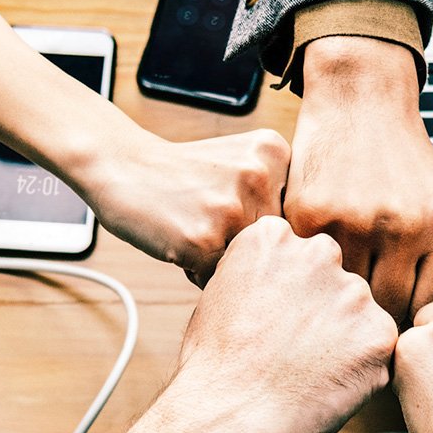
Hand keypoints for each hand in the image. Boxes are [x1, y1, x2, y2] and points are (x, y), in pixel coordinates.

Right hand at [87, 129, 289, 283]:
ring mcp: (232, 208)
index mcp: (275, 152)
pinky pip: (219, 279)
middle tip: (209, 219)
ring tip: (194, 229)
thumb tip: (311, 258)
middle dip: (245, 245)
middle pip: (276, 243)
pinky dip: (199, 271)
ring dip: (223, 261)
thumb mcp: (241, 161)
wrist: (121, 165)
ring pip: (250, 264)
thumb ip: (278, 194)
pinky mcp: (204, 239)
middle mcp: (260, 176)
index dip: (262, 223)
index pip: (296, 217)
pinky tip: (180, 241)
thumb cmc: (183, 173)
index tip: (232, 206)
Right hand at [173, 216, 397, 432]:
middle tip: (291, 353)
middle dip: (320, 311)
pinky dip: (359, 371)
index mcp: (273, 237)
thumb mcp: (220, 295)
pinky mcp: (379, 335)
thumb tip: (284, 284)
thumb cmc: (213, 368)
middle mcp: (319, 252)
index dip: (286, 295)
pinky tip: (324, 387)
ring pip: (358, 315)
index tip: (270, 323)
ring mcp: (353, 293)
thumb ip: (261, 275)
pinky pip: (377, 350)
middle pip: (333, 281)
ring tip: (304, 374)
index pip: (298, 257)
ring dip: (343, 340)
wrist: (225, 419)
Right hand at [286, 37, 432, 322]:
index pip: (429, 308)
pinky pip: (312, 268)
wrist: (361, 100)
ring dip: (340, 300)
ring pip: (347, 295)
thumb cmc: (403, 164)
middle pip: (389, 310)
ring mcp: (356, 222)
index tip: (395, 325)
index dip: (412, 324)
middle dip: (375, 319)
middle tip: (361, 322)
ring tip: (335, 302)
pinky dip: (311, 273)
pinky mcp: (312, 215)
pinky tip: (312, 271)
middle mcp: (406, 227)